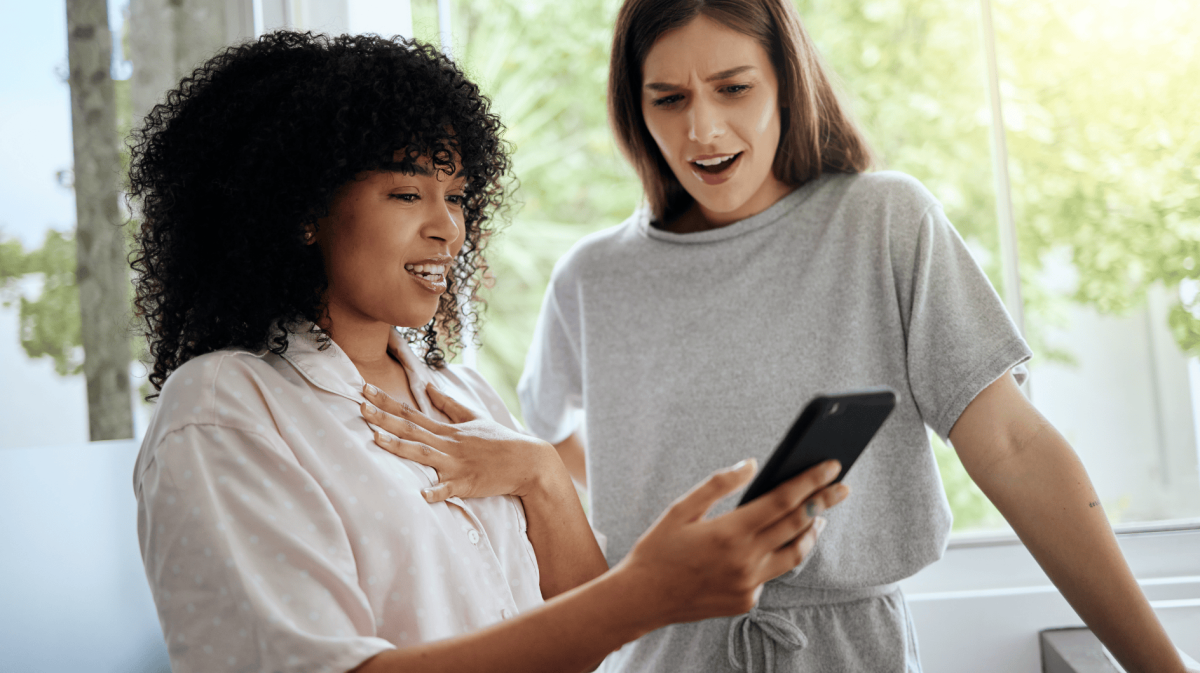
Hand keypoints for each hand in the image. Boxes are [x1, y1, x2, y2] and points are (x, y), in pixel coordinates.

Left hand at [361, 382, 563, 502]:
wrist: (527, 462)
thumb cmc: (500, 441)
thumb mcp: (474, 418)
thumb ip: (449, 404)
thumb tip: (430, 386)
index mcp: (448, 430)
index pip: (412, 413)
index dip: (387, 402)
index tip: (365, 390)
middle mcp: (448, 444)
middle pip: (411, 430)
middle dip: (384, 419)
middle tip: (360, 406)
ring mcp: (456, 463)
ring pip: (422, 454)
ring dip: (399, 447)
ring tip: (375, 439)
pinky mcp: (467, 483)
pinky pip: (448, 488)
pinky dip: (435, 491)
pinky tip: (421, 493)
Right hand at [616, 458, 849, 625]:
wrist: (642, 599)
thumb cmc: (657, 550)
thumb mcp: (680, 509)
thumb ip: (718, 485)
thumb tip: (751, 465)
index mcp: (729, 532)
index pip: (782, 501)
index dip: (810, 481)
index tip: (830, 466)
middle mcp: (745, 560)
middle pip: (798, 524)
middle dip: (824, 501)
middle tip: (842, 486)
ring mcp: (749, 584)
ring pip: (795, 554)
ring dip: (811, 532)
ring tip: (819, 515)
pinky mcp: (746, 600)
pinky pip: (772, 574)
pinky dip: (780, 555)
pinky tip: (779, 543)